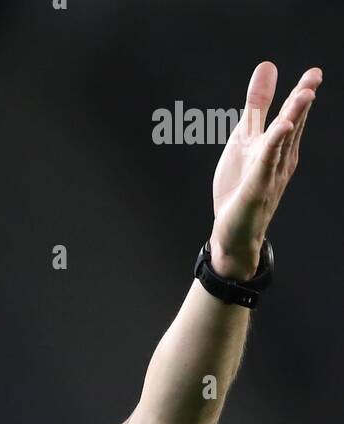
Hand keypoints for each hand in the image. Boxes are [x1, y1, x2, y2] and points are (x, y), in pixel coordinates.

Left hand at [209, 61, 321, 278]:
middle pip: (292, 126)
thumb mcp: (246, 138)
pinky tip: (281, 128)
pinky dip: (273, 146)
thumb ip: (257, 105)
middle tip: (315, 78)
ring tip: (305, 94)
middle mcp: (280, 160)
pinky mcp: (256, 189)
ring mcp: (270, 175)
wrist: (233, 233)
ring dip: (294, 117)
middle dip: (302, 102)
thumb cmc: (241, 186)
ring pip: (283, 142)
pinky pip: (265, 164)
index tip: (314, 74)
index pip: (291, 116)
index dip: (301, 95)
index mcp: (279, 146)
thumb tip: (268, 66)